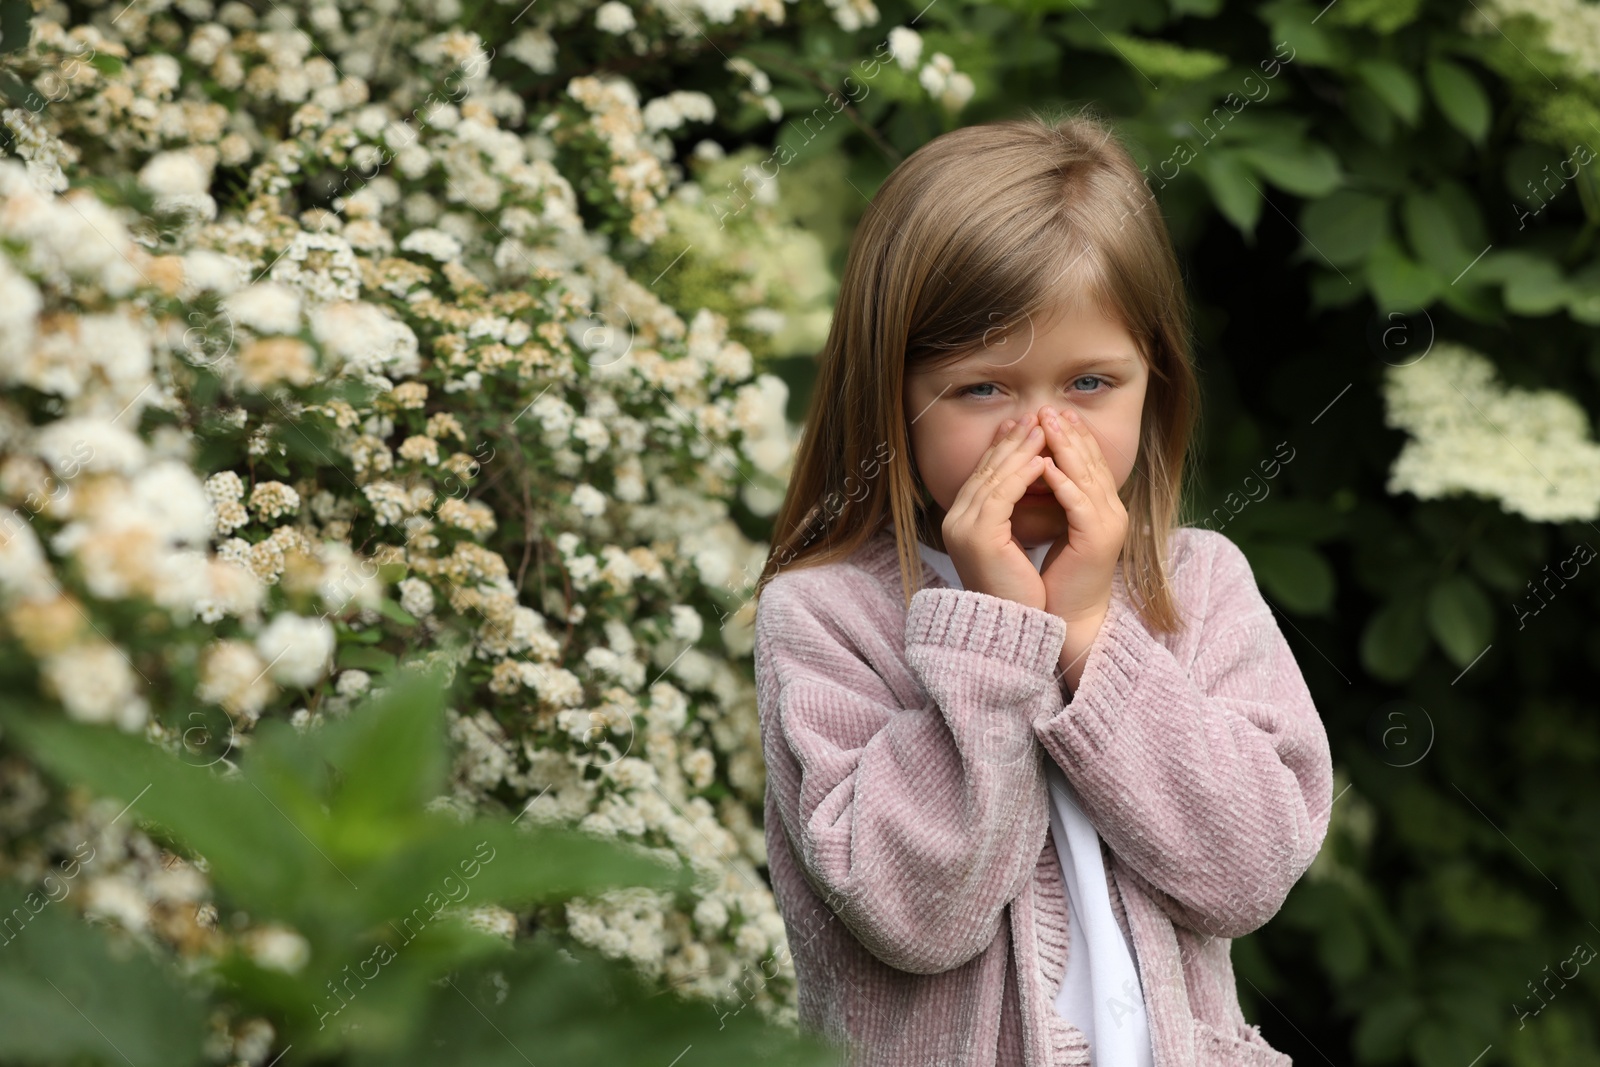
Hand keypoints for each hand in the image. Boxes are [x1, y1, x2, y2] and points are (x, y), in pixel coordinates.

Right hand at [940, 413, 1050, 610]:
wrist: (1011, 628)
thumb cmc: (1018, 591)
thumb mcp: (1011, 544)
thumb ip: (1010, 513)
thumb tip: (1029, 479)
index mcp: (962, 522)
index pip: (983, 474)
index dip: (1005, 448)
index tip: (1026, 426)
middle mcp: (956, 521)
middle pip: (986, 469)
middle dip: (1013, 441)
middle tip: (1037, 416)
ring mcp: (963, 527)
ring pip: (994, 477)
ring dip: (1021, 450)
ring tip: (1044, 429)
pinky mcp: (979, 536)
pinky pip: (1002, 496)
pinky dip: (1022, 475)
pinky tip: (1041, 461)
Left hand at [1035, 405, 1127, 625]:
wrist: (1068, 617)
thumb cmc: (1057, 577)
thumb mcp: (1055, 528)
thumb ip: (1053, 499)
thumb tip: (1033, 468)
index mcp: (1102, 507)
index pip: (1089, 461)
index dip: (1071, 436)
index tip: (1049, 413)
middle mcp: (1111, 511)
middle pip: (1091, 461)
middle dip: (1069, 433)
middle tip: (1048, 407)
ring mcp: (1107, 524)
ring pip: (1086, 476)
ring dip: (1065, 448)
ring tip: (1046, 424)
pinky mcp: (1096, 540)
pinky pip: (1079, 504)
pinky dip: (1062, 483)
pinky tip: (1045, 467)